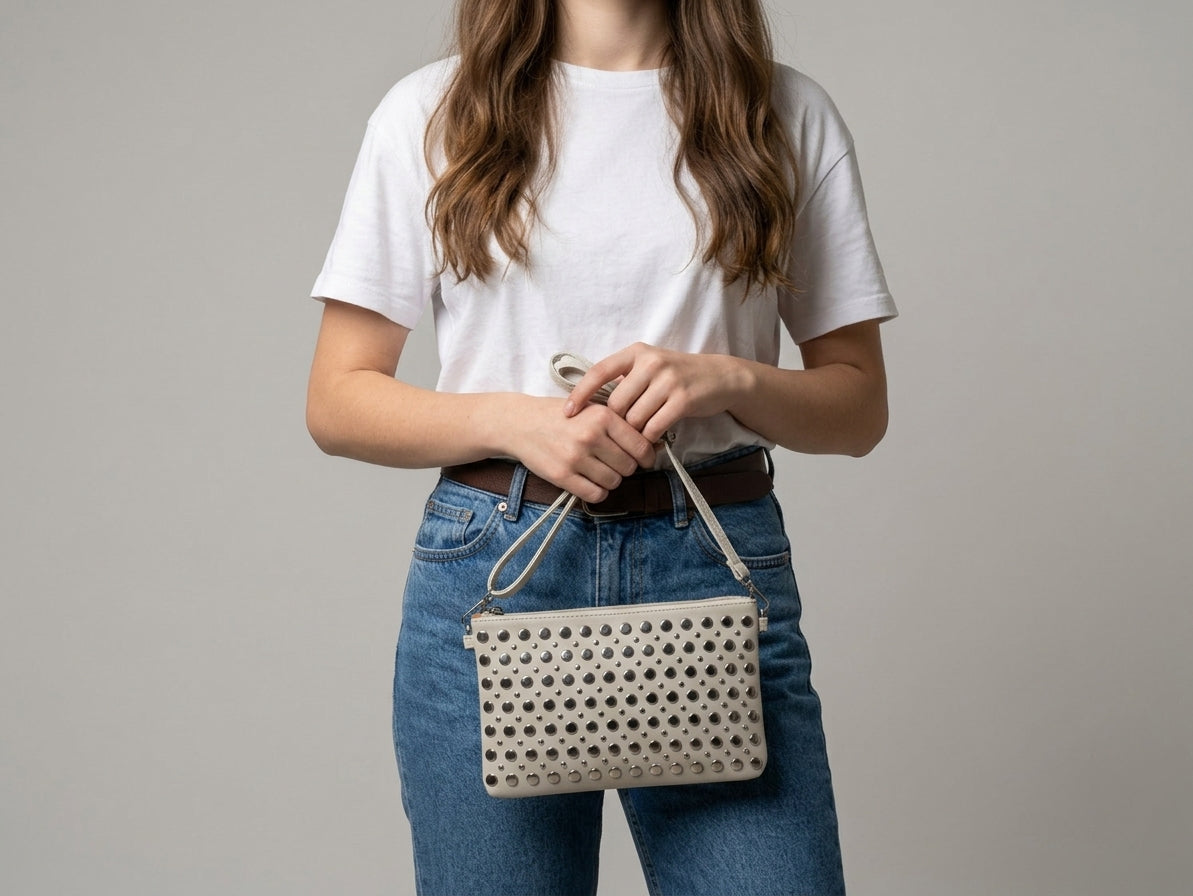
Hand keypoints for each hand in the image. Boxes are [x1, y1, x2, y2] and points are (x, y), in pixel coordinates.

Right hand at [508, 396, 656, 502]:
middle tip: (614, 462)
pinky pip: (595, 494)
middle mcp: (591, 436)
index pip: (641, 446)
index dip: (647, 457)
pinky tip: (590, 481)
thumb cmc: (561, 416)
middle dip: (625, 468)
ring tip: (599, 469)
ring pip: (614, 482)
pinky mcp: (562, 476)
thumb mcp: (592, 408)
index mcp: (602, 416)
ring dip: (610, 480)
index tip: (643, 460)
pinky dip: (598, 492)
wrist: (521, 423)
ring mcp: (576, 457)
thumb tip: (656, 445)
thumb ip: (621, 424)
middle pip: (629, 467)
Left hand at [563, 343, 748, 442]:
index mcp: (637, 352)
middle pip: (616, 404)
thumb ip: (624, 378)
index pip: (599, 372)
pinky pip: (653, 428)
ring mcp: (668, 381)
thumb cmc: (678, 375)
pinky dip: (650, 439)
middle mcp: (651, 363)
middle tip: (622, 433)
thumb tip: (591, 405)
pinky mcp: (682, 400)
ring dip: (634, 433)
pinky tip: (654, 439)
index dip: (580, 393)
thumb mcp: (650, 366)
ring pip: (634, 419)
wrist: (720, 377)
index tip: (567, 412)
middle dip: (616, 423)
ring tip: (639, 437)